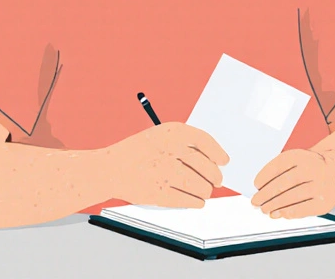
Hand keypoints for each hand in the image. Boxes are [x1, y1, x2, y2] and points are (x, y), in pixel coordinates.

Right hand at [106, 122, 229, 207]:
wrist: (110, 168)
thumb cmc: (138, 152)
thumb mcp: (160, 136)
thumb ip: (185, 143)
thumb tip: (216, 160)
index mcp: (171, 132)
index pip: (205, 141)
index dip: (218, 153)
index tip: (224, 161)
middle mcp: (169, 150)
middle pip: (207, 167)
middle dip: (215, 177)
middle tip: (216, 181)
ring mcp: (164, 173)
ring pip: (201, 187)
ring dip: (206, 191)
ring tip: (204, 191)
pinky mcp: (158, 193)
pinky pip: (189, 201)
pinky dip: (196, 202)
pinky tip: (196, 200)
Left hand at [251, 149, 334, 218]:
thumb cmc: (308, 168)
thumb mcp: (295, 161)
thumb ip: (278, 172)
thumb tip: (260, 189)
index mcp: (301, 156)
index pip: (278, 166)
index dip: (264, 177)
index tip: (255, 185)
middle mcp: (312, 169)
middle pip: (284, 183)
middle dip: (266, 195)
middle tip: (256, 201)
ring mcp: (320, 185)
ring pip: (292, 197)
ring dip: (275, 205)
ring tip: (265, 209)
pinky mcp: (325, 201)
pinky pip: (303, 209)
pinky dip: (289, 212)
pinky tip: (280, 213)